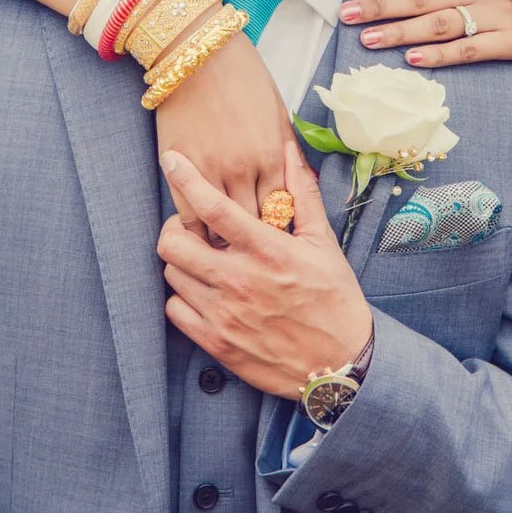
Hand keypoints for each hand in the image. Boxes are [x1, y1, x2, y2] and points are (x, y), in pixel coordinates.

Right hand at [155, 30, 290, 237]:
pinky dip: (195, 231)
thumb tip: (293, 181)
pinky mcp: (181, 168)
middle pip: (253, 228)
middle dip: (252, 244)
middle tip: (249, 254)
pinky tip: (197, 233)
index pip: (281, 213)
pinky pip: (189, 218)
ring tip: (222, 250)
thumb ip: (285, 150)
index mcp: (274, 155)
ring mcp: (212, 171)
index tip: (272, 239)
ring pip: (220, 230)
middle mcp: (246, 169)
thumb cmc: (241, 76)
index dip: (276, 230)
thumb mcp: (276, 112)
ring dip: (222, 241)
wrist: (199, 50)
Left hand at [157, 142, 372, 399]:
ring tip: (200, 258)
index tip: (171, 160)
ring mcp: (224, 315)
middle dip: (175, 226)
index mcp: (266, 250)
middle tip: (189, 226)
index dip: (186, 178)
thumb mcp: (323, 241)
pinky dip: (181, 297)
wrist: (340, 363)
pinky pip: (175, 311)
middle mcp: (239, 280)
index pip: (213, 207)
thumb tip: (289, 149)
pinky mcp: (217, 343)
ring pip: (172, 274)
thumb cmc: (334, 298)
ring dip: (181, 261)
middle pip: (174, 243)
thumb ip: (302, 193)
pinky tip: (201, 290)